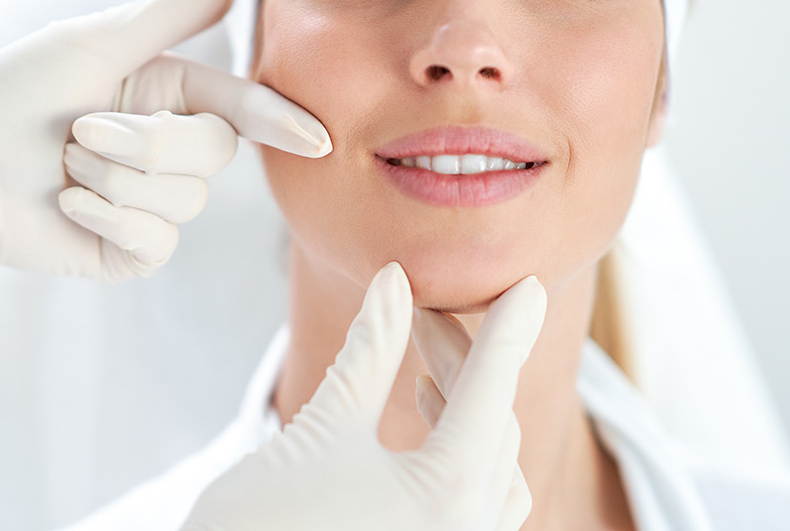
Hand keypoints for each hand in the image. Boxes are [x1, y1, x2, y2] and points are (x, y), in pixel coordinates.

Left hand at [0, 0, 330, 323]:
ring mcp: (150, 204)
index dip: (279, 120)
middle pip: (213, 154)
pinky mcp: (130, 252)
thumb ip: (167, 15)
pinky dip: (106, 220)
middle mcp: (165, 148)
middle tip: (80, 131)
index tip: (315, 138)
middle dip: (145, 144)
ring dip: (113, 182)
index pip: (239, 106)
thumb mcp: (90, 44)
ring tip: (64, 168)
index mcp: (164, 92)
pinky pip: (156, 242)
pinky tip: (67, 206)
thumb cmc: (7, 98)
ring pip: (185, 202)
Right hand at [182, 263, 546, 530]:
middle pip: (492, 425)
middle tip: (420, 312)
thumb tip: (394, 283)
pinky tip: (428, 427)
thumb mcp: (320, 430)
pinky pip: (481, 508)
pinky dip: (466, 459)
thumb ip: (368, 354)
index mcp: (449, 493)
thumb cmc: (260, 526)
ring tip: (426, 370)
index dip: (509, 329)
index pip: (492, 388)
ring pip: (495, 471)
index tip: (529, 285)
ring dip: (469, 412)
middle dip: (462, 361)